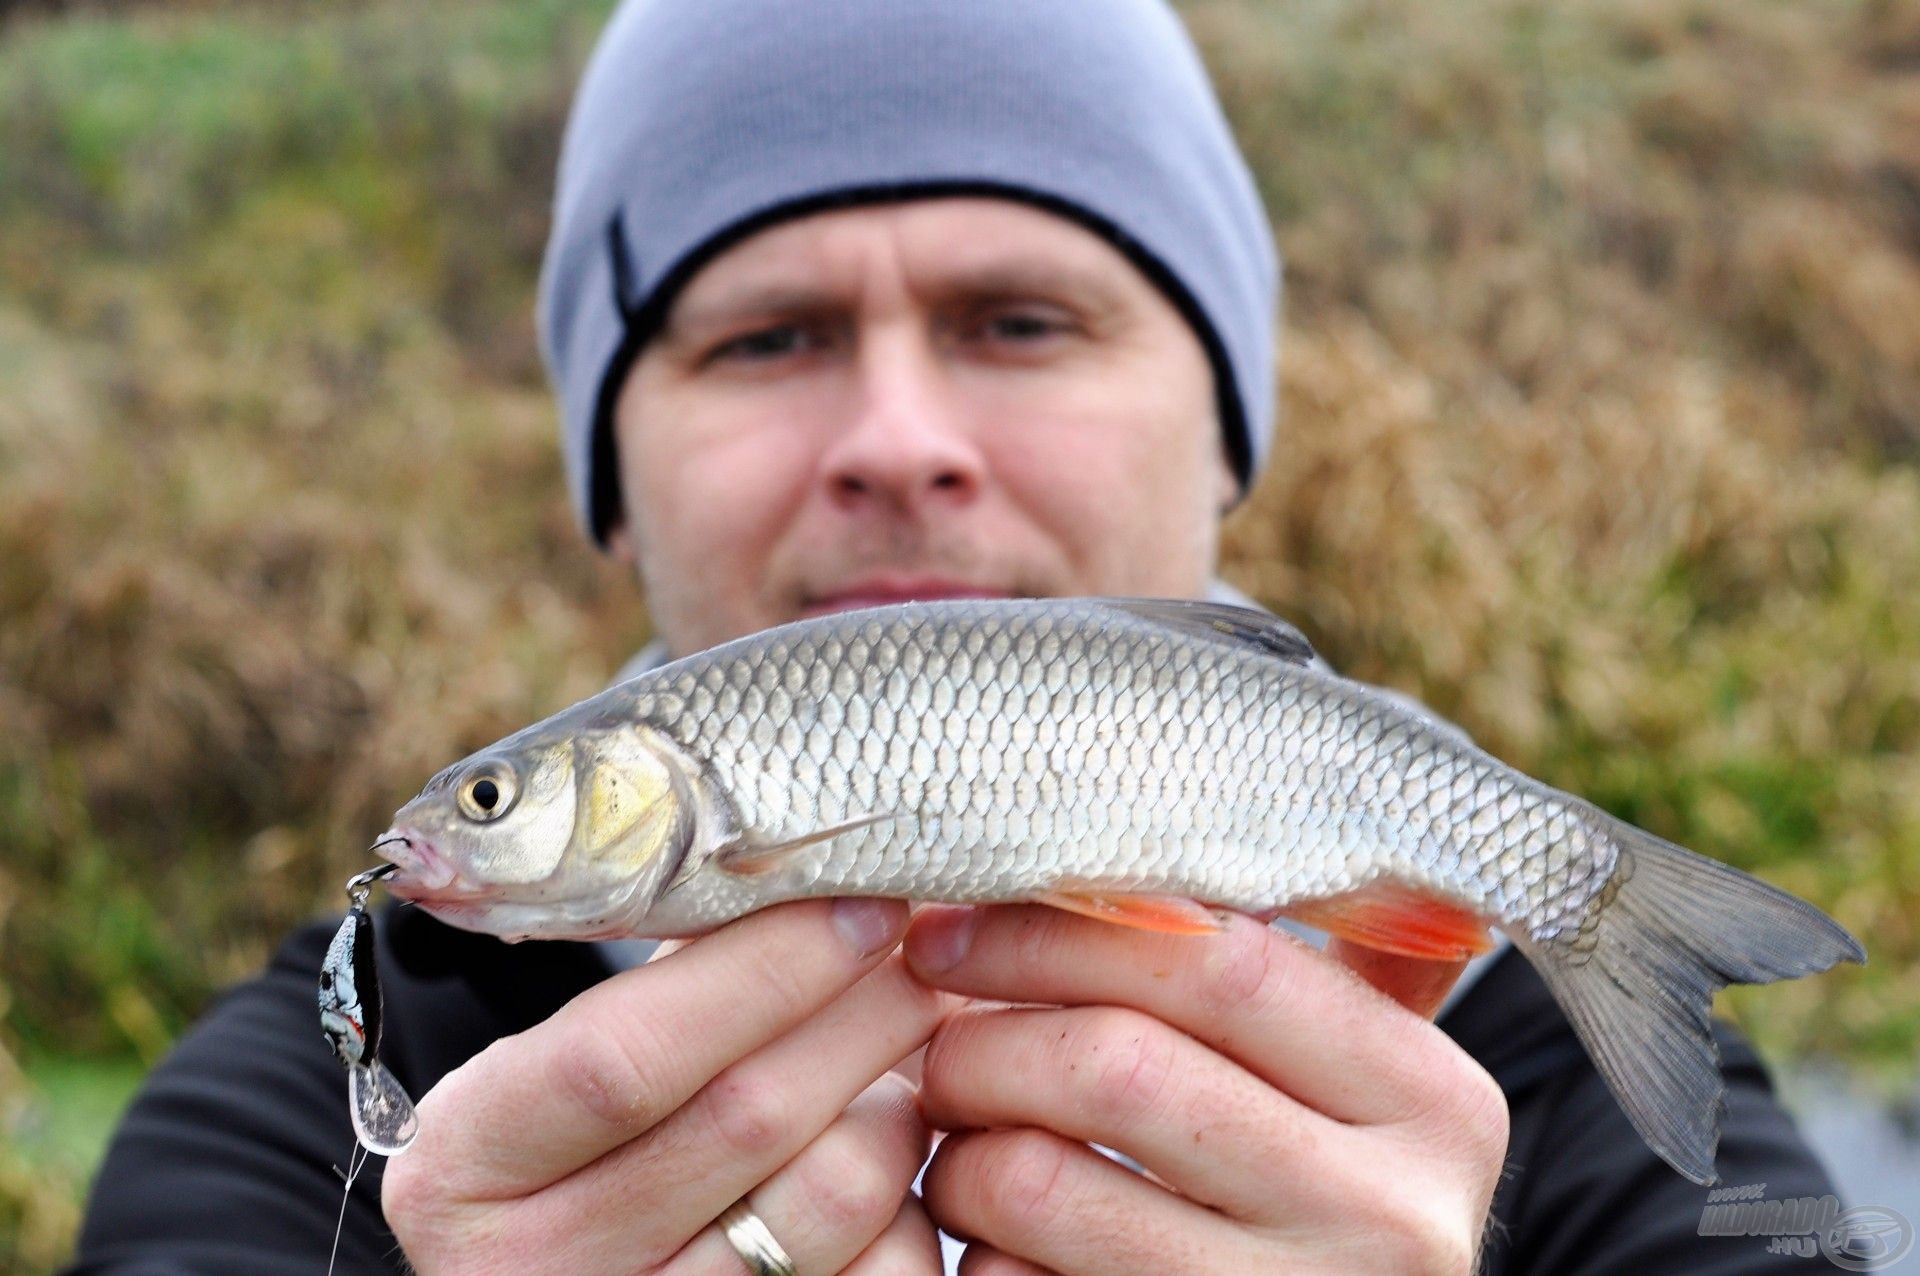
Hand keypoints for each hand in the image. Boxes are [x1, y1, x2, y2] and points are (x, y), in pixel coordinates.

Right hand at [383, 899, 948, 1273]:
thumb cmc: (552, 1154)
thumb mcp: (543, 1073)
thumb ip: (654, 992)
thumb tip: (809, 889)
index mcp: (465, 1167)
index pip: (623, 1056)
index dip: (761, 969)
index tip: (857, 904)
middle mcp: (538, 1272)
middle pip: (748, 1116)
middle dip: (862, 1010)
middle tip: (920, 952)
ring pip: (834, 1191)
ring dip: (893, 1099)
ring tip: (894, 1054)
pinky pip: (881, 1268)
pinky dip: (907, 1200)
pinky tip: (886, 1152)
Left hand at [903, 905, 1509, 1274]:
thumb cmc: (1333, 1205)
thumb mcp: (1374, 1097)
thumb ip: (1318, 981)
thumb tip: (1198, 831)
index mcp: (1433, 1101)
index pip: (1220, 962)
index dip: (1059, 933)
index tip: (957, 932)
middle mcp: (1388, 1214)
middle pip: (1118, 1066)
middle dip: (987, 1041)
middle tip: (938, 1046)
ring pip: (1045, 1185)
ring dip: (961, 1156)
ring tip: (958, 1146)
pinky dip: (978, 1256)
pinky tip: (992, 1242)